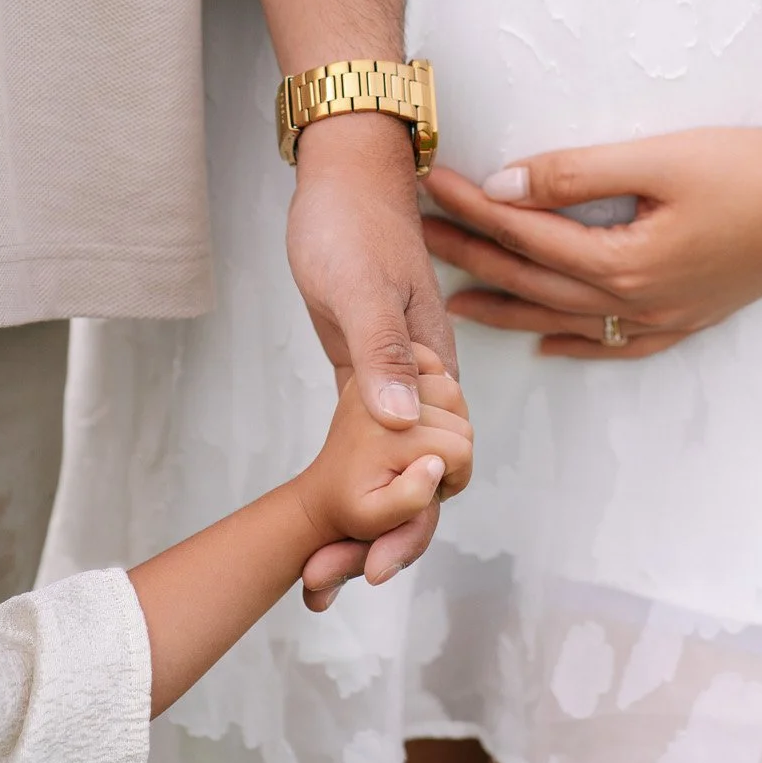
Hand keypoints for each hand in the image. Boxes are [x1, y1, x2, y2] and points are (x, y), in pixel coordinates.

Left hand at [289, 117, 461, 608]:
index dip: (412, 520)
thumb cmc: (353, 220)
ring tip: (322, 577)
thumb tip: (396, 421)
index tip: (379, 565)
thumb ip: (383, 351)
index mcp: (436, 367)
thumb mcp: (361, 284)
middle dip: (382, 540)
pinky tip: (330, 523)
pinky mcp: (366, 374)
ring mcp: (396, 381)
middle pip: (416, 481)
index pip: (439, 465)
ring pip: (389, 471)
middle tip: (331, 587)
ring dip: (364, 524)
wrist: (345, 176)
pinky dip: (350, 486)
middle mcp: (426, 384)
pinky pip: (366, 446)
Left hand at [422, 123, 761, 359]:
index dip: (473, 208)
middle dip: (472, 257)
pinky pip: (618, 344)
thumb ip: (577, 173)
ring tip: (455, 304)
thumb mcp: (659, 158)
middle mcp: (635, 302)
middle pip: (533, 281)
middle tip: (418, 239)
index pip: (525, 235)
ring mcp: (663, 317)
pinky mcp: (689, 317)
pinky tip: (550, 344)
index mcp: (622, 262)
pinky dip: (578, 344)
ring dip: (506, 310)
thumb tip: (507, 186)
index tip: (429, 184)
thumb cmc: (749, 167)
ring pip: (565, 320)